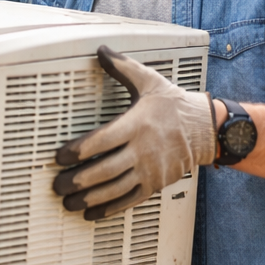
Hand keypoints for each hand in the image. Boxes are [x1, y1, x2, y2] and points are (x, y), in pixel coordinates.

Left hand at [53, 46, 216, 219]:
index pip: (101, 141)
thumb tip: (101, 50)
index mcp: (136, 124)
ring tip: (68, 202)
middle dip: (78, 180)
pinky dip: (109, 209)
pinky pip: (129, 200)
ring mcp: (150, 170)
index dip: (78, 151)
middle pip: (104, 169)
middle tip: (57, 185)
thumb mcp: (149, 81)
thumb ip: (122, 68)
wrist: (207, 129)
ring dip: (89, 198)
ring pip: (114, 189)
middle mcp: (142, 150)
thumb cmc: (174, 105)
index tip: (60, 157)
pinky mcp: (156, 184)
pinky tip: (91, 213)